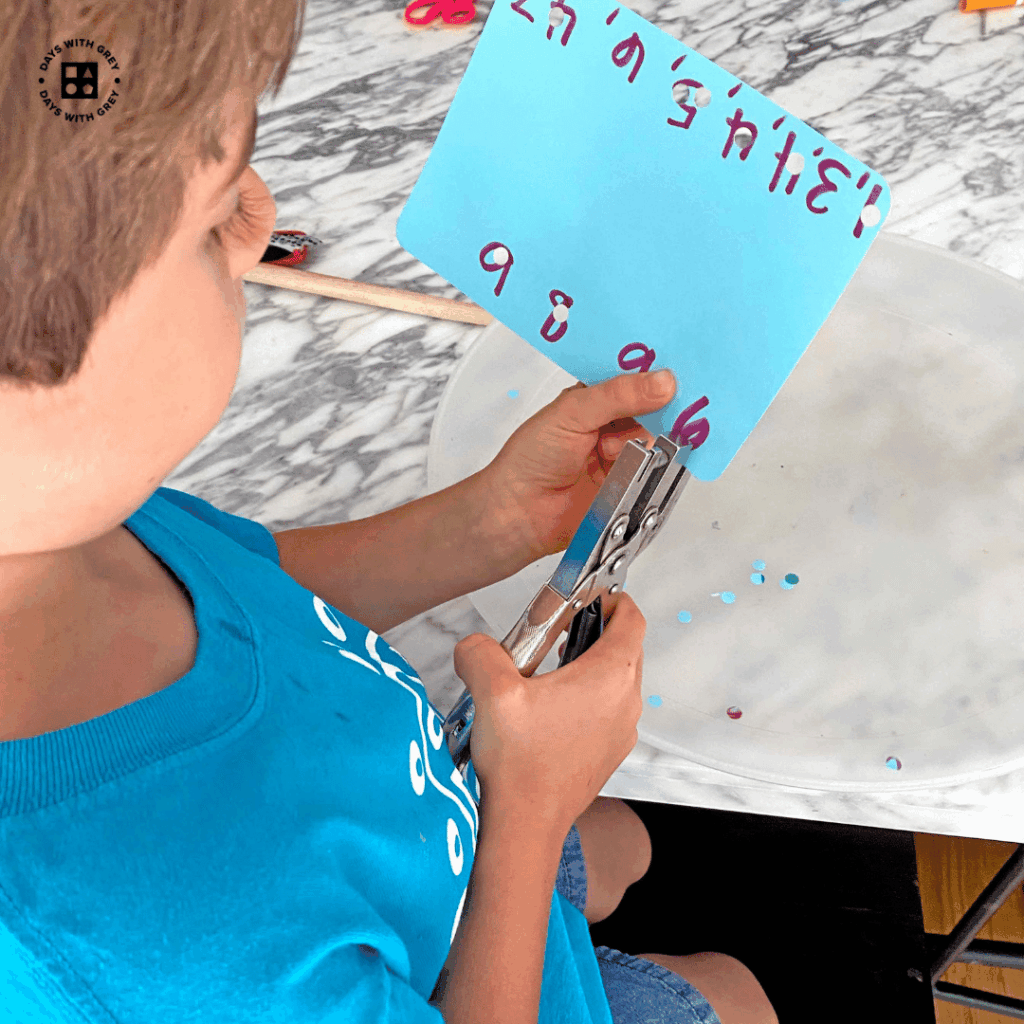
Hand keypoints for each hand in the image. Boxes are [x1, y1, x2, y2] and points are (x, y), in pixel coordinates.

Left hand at [480, 370, 677, 563]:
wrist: (521, 513)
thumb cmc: (531, 458)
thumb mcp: (573, 413)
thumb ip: (618, 396)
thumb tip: (662, 382)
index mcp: (594, 399)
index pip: (633, 377)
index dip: (655, 373)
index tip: (678, 371)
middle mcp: (610, 424)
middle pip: (653, 409)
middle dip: (661, 409)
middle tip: (670, 406)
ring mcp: (621, 455)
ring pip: (658, 441)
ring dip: (650, 443)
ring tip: (623, 449)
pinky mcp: (630, 485)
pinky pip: (655, 473)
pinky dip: (652, 470)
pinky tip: (636, 468)